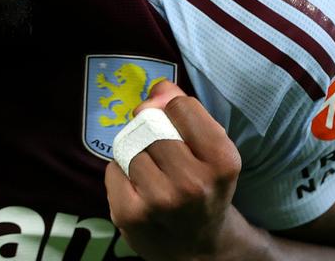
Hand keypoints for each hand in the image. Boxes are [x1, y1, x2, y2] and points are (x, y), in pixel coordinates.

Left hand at [105, 81, 262, 260]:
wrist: (199, 249)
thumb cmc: (205, 187)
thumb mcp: (212, 150)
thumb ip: (188, 111)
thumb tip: (157, 88)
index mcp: (222, 161)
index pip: (181, 106)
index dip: (175, 110)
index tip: (179, 125)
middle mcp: (193, 183)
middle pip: (151, 123)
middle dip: (151, 128)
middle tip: (161, 147)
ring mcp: (158, 201)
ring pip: (130, 145)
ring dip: (136, 151)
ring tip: (153, 171)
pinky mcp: (129, 214)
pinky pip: (113, 167)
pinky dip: (122, 171)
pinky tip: (139, 188)